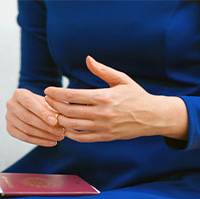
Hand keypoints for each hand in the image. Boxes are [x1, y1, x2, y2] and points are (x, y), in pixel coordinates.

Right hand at [6, 88, 64, 146]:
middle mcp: (10, 104)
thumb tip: (61, 117)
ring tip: (59, 137)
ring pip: (26, 129)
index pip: (29, 103)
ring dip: (44, 135)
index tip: (55, 121)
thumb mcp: (48, 101)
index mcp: (18, 93)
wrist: (32, 109)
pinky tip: (51, 142)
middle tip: (61, 132)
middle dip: (46, 126)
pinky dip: (39, 141)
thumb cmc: (43, 104)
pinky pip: (24, 138)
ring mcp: (8, 118)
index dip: (42, 113)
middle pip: (27, 118)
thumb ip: (53, 106)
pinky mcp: (10, 129)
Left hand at [44, 56, 187, 142]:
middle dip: (53, 105)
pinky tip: (65, 127)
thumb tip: (87, 58)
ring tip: (53, 112)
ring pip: (71, 126)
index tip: (47, 91)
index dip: (55, 93)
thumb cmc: (136, 95)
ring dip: (58, 119)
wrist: (153, 116)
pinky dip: (69, 134)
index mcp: (103, 97)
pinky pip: (81, 138)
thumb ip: (102, 70)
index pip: (72, 96)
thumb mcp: (121, 79)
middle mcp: (101, 113)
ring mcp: (102, 127)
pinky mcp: (104, 137)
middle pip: (68, 111)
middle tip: (47, 100)